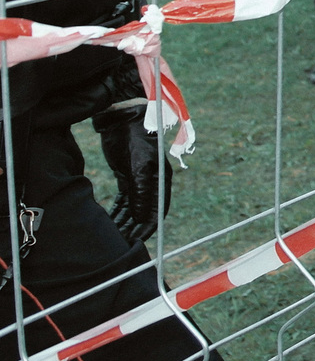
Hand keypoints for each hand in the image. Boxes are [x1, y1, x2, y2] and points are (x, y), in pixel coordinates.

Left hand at [94, 104, 171, 243]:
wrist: (123, 116)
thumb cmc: (136, 137)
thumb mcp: (138, 165)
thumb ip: (141, 191)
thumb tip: (144, 216)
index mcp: (159, 181)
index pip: (155, 212)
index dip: (146, 229)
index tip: (134, 243)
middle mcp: (151, 183)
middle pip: (143, 213)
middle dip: (132, 229)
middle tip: (118, 243)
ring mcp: (139, 179)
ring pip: (132, 208)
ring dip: (123, 222)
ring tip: (111, 235)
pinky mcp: (127, 175)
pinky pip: (123, 200)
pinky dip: (117, 211)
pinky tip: (109, 220)